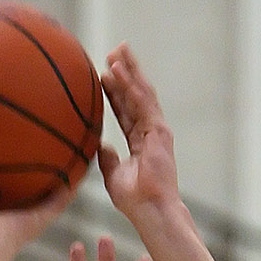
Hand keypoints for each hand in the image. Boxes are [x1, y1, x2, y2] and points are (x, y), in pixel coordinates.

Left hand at [98, 43, 179, 219]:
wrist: (150, 210)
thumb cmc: (135, 199)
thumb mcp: (113, 175)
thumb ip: (107, 158)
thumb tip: (100, 146)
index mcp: (140, 141)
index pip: (125, 110)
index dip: (115, 91)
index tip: (103, 75)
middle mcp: (150, 131)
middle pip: (136, 95)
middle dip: (126, 71)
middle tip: (115, 50)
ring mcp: (156, 130)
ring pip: (142, 93)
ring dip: (130, 70)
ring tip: (118, 50)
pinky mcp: (159, 131)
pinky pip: (143, 103)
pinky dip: (131, 86)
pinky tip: (121, 70)